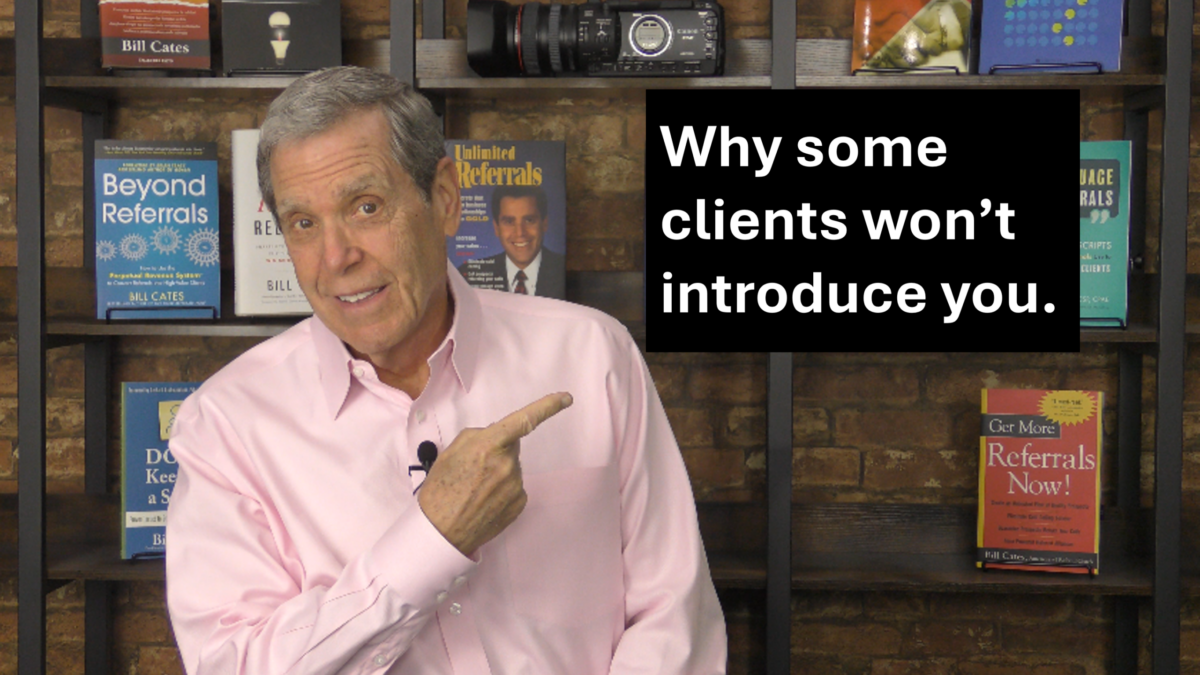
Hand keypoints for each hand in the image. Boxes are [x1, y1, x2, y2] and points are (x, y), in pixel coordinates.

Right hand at [417, 392, 572, 555]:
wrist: (441, 531)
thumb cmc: (440, 490)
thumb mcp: (450, 452)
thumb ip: (477, 436)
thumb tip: (496, 434)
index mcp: (488, 446)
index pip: (524, 421)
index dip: (548, 407)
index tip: (566, 398)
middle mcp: (507, 464)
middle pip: (512, 446)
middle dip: (498, 450)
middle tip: (475, 468)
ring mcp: (515, 485)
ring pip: (512, 468)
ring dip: (499, 472)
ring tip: (475, 488)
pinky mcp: (519, 503)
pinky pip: (514, 487)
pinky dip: (502, 490)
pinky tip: (484, 500)